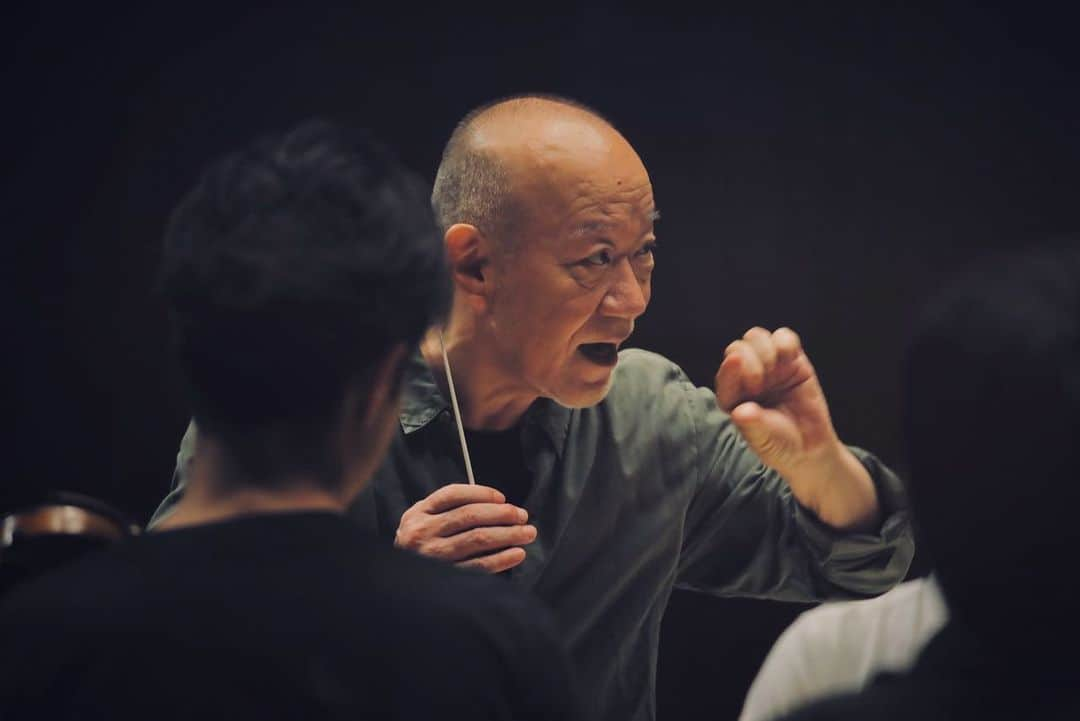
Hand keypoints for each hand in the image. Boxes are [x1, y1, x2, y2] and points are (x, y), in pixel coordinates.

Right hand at [394, 484, 536, 572]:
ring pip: (478, 539)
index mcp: (418, 513)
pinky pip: (479, 566)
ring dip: (508, 534)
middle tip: (523, 515)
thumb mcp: (423, 522)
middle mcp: (422, 532)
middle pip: (470, 516)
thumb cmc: (421, 547)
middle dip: (502, 514)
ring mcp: (433, 556)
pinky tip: (517, 554)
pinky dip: (501, 559)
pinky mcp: (445, 577)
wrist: (400, 585)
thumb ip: (447, 510)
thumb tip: (497, 505)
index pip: (453, 494)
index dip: (482, 493)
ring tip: (527, 533)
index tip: (503, 498)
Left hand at [715, 327, 839, 473]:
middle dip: (751, 361)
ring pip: (756, 337)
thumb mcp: (764, 439)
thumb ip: (752, 424)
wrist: (809, 447)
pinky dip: (785, 341)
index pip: (725, 373)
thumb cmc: (779, 444)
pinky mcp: (791, 359)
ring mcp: (768, 366)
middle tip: (762, 385)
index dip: (733, 370)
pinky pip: (783, 336)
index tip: (753, 385)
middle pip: (738, 348)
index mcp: (731, 396)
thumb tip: (739, 412)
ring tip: (776, 372)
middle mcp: (745, 378)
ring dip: (766, 350)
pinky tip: (790, 358)